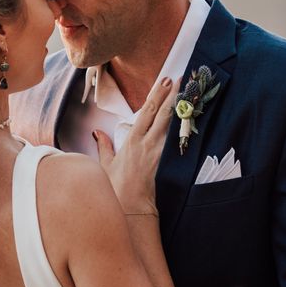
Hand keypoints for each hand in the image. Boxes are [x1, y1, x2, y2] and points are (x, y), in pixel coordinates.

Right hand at [94, 76, 177, 212]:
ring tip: (186, 93)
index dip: (156, 95)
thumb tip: (98, 133)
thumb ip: (104, 146)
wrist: (131, 208)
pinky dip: (181, 127)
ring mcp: (158, 152)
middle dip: (170, 94)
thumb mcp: (106, 165)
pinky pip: (175, 140)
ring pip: (171, 124)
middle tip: (178, 78)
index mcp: (132, 140)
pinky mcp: (166, 161)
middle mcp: (146, 143)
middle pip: (161, 113)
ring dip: (178, 108)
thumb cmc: (117, 188)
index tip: (164, 81)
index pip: (146, 111)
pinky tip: (187, 118)